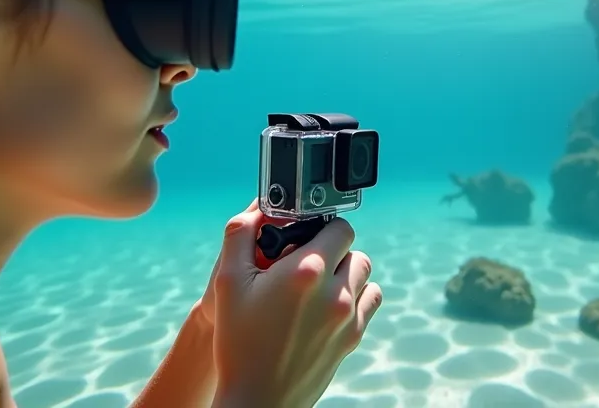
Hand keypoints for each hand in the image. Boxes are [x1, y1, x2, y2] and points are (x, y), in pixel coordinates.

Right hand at [208, 201, 382, 407]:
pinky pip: (371, 301)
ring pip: (365, 275)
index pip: (339, 227)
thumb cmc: (238, 341)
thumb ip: (240, 236)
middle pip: (355, 249)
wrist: (256, 399)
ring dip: (347, 272)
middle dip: (334, 250)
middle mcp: (335, 292)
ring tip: (320, 284)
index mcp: (306, 272)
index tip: (307, 236)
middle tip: (308, 262)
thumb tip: (255, 210)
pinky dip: (357, 296)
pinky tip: (332, 304)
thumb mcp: (227, 282)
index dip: (322, 227)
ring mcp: (349, 317)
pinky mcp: (353, 337)